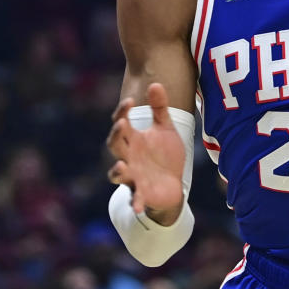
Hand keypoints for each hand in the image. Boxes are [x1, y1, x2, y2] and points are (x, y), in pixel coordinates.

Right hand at [106, 82, 184, 223]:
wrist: (172, 184)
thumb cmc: (164, 155)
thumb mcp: (165, 129)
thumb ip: (160, 108)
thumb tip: (155, 83)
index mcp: (133, 140)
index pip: (121, 124)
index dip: (122, 112)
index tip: (130, 100)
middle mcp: (128, 157)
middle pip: (115, 146)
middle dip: (116, 136)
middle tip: (122, 125)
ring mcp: (133, 176)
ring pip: (118, 173)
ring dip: (118, 171)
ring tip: (121, 166)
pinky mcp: (141, 193)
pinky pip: (136, 198)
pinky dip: (136, 202)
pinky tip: (138, 205)